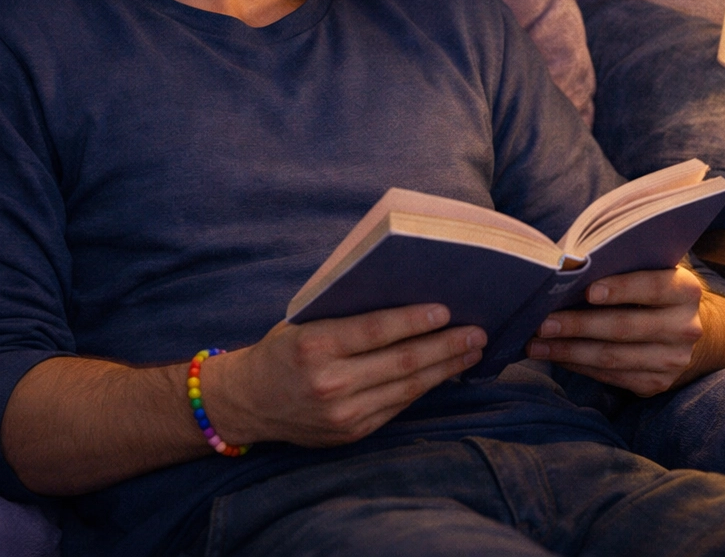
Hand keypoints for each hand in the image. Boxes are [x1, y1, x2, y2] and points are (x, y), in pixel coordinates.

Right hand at [200, 304, 485, 447]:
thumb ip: (347, 312)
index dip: (414, 321)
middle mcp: (330, 383)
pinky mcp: (352, 433)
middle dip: (444, 346)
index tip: (446, 310)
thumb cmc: (281, 348)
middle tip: (477, 332)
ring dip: (444, 369)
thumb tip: (403, 293)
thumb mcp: (304, 320)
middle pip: (400, 363)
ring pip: (406, 388)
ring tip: (472, 351)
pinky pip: (397, 406)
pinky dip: (424, 388)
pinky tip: (445, 373)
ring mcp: (343, 413)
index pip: (375, 331)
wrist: (247, 402)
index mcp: (315, 345)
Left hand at [525, 266, 704, 396]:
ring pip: (613, 358)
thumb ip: (618, 262)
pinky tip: (554, 356)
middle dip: (578, 325)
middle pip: (624, 327)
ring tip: (535, 344)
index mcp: (685, 289)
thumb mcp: (645, 266)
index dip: (620, 289)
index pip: (651, 287)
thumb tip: (568, 265)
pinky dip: (578, 366)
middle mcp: (685, 327)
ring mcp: (673, 360)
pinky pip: (611, 377)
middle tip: (542, 323)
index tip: (587, 291)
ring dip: (569, 351)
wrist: (682, 325)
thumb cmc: (647, 284)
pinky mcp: (657, 383)